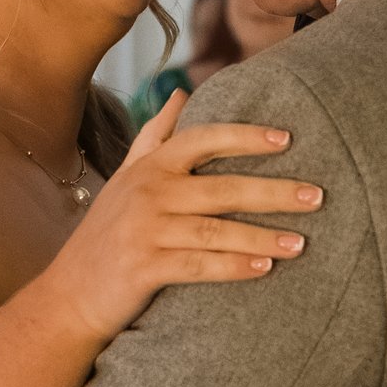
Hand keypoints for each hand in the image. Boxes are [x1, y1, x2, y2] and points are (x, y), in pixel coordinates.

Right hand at [34, 96, 322, 353]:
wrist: (69, 294)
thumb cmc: (107, 234)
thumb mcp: (125, 178)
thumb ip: (154, 136)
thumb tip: (182, 92)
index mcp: (149, 167)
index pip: (203, 139)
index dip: (245, 137)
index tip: (287, 139)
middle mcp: (147, 193)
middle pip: (222, 188)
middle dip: (274, 192)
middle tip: (316, 195)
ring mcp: (145, 230)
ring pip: (216, 230)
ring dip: (263, 236)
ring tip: (302, 242)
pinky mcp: (144, 268)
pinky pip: (200, 266)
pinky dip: (235, 268)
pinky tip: (266, 269)